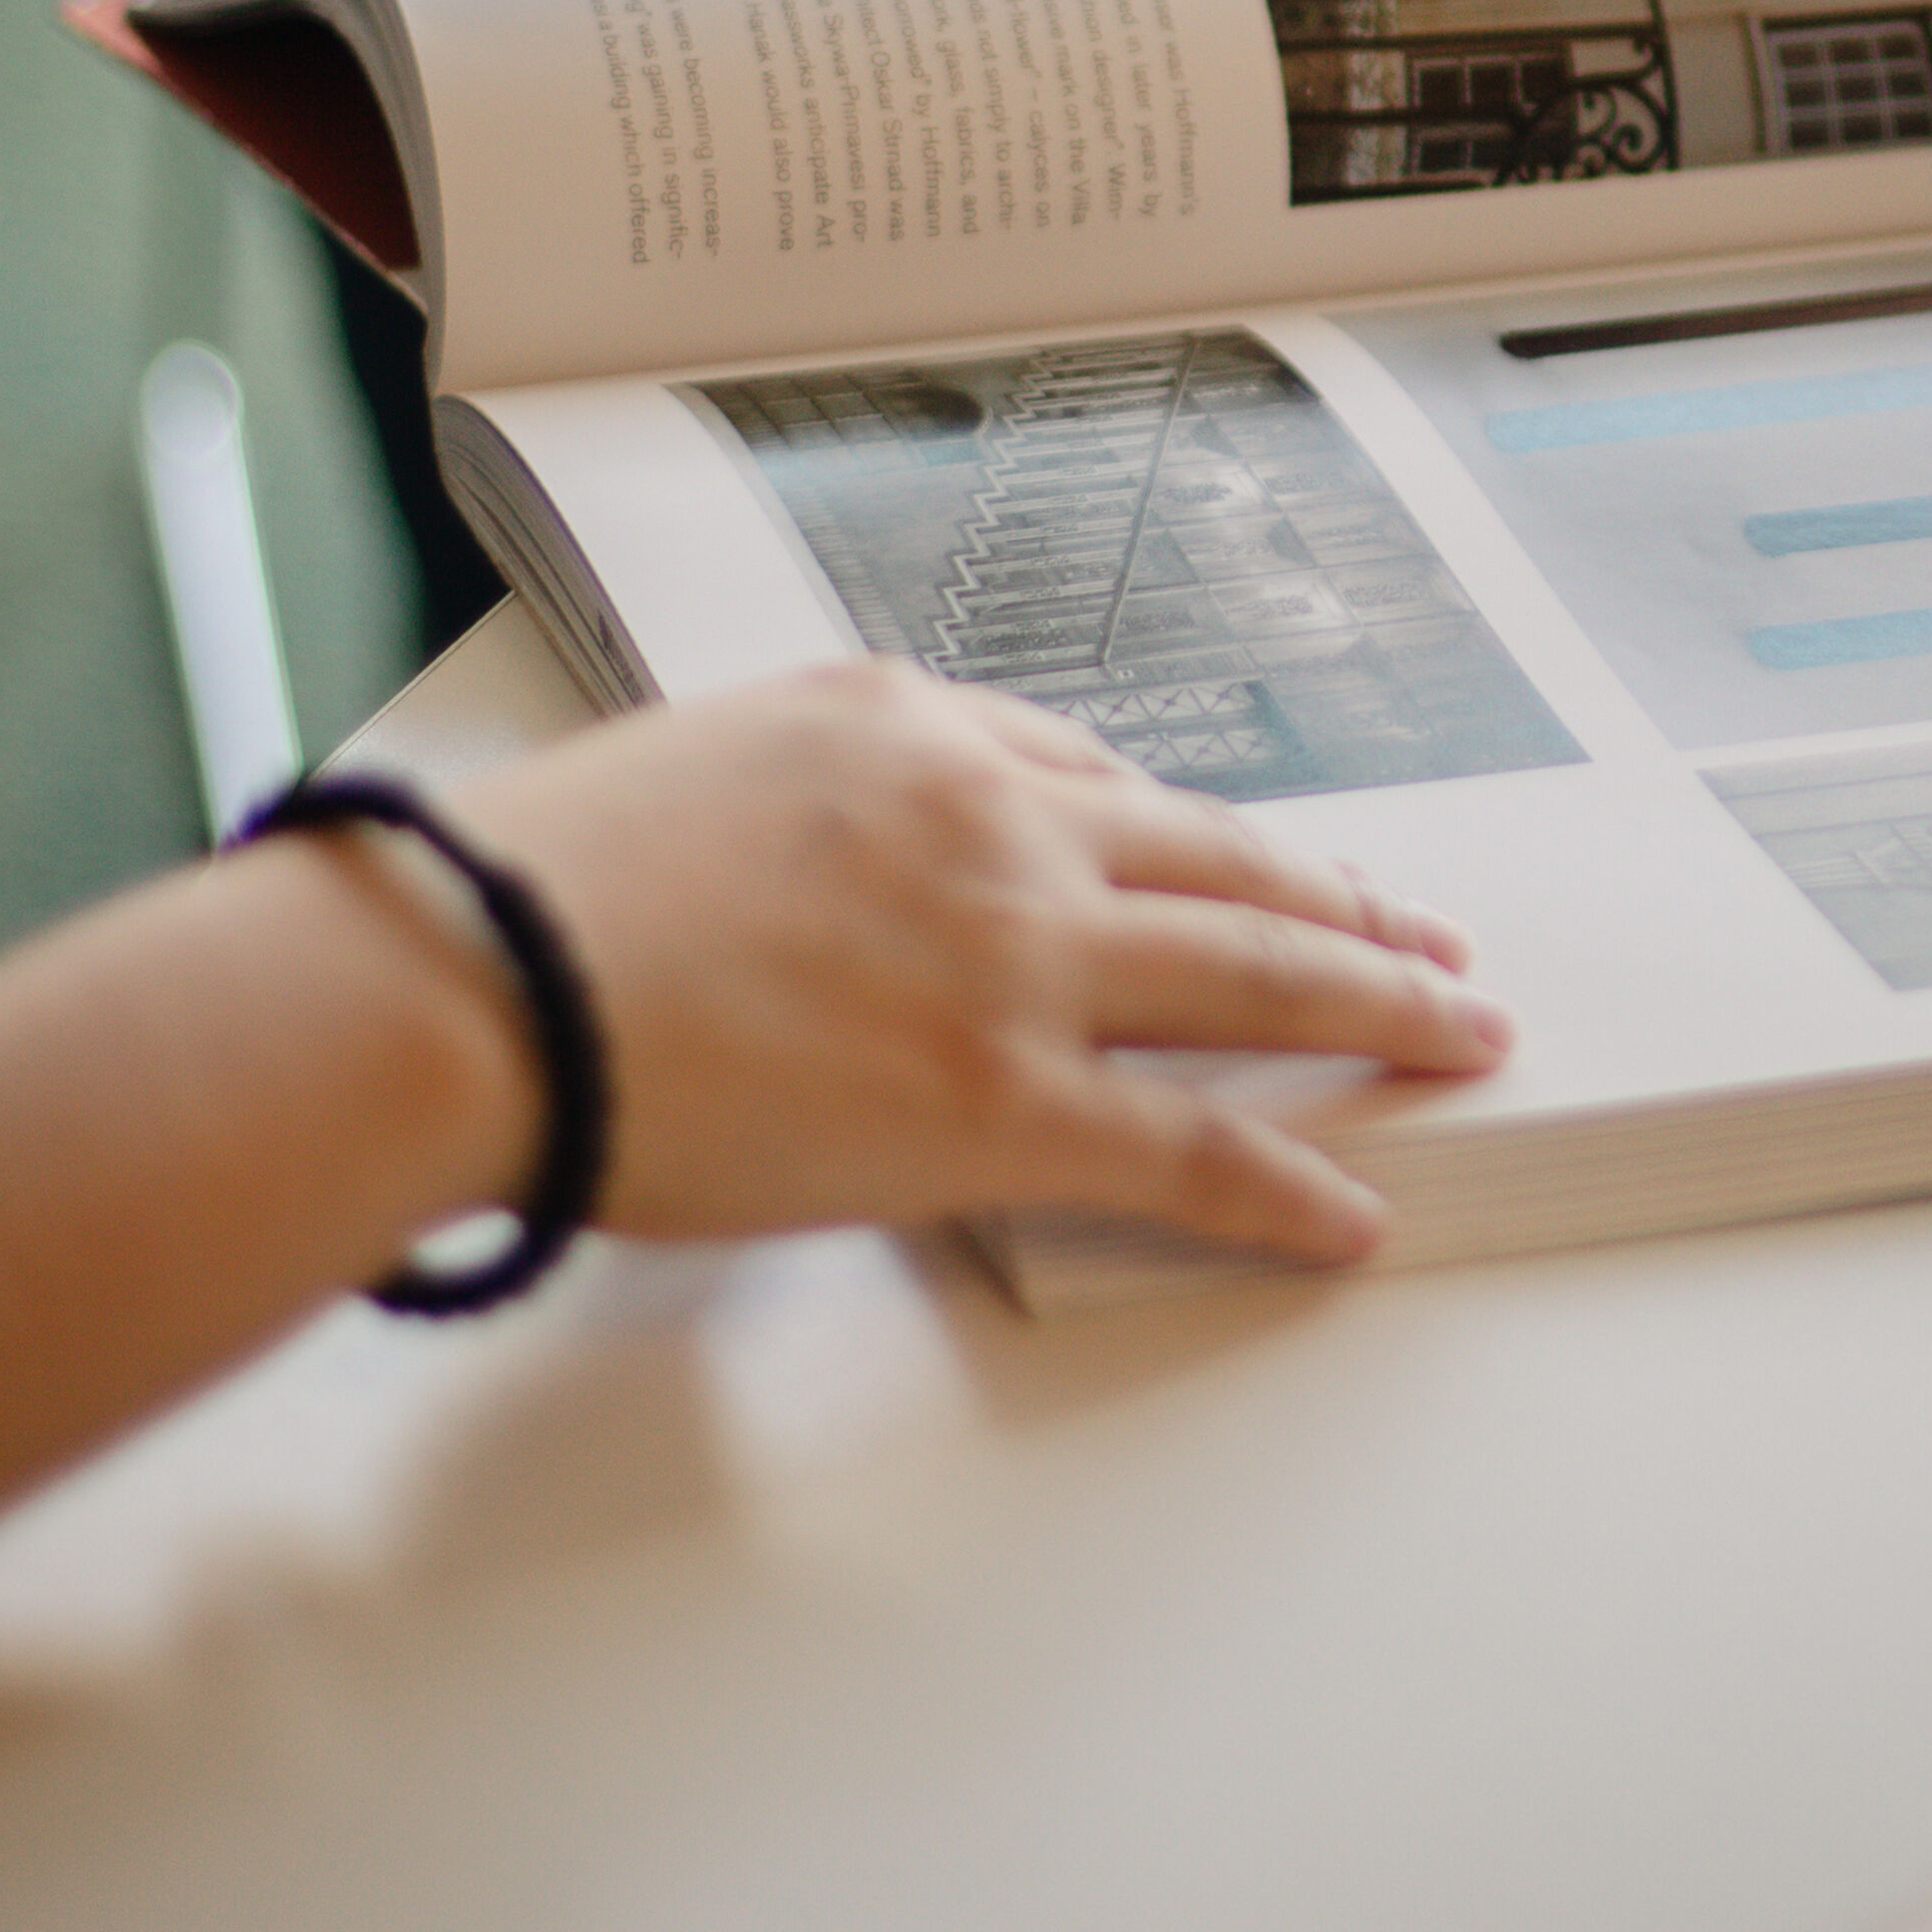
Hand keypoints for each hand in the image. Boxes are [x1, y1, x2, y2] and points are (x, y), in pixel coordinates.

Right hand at [448, 662, 1511, 1263]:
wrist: (470, 977)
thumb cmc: (518, 900)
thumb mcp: (684, 775)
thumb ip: (791, 807)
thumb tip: (814, 878)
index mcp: (900, 728)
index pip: (1085, 778)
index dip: (1183, 834)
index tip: (1238, 858)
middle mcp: (988, 821)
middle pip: (1218, 853)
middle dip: (1340, 896)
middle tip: (1423, 931)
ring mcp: (1015, 957)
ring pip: (1256, 969)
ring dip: (1380, 1002)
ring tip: (1460, 1030)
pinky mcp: (1010, 1099)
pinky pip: (1196, 1144)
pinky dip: (1295, 1179)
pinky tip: (1356, 1203)